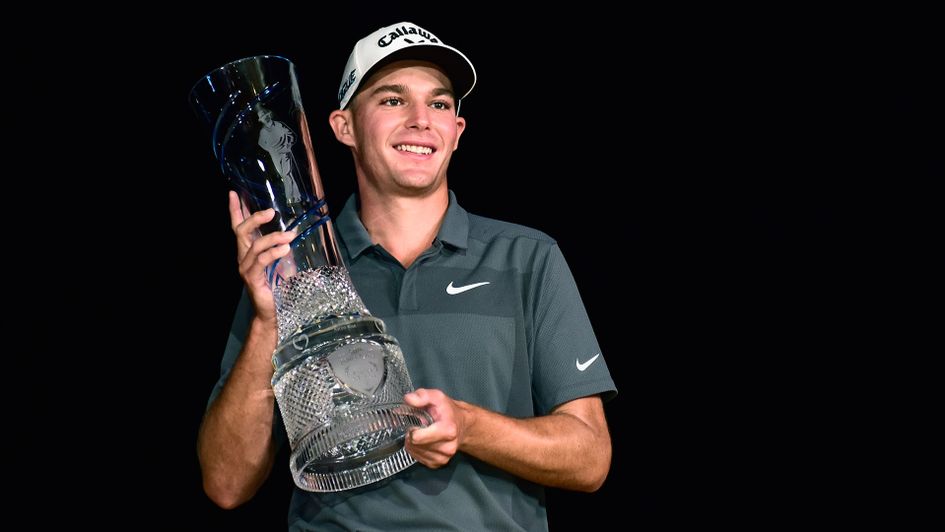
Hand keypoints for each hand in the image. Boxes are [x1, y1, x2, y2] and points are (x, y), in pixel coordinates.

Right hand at [228, 191, 295, 322]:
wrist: (272, 312)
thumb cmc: (278, 286)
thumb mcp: (281, 260)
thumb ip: (281, 245)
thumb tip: (293, 229)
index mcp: (248, 251)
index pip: (238, 227)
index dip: (236, 210)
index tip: (234, 193)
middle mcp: (243, 257)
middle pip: (242, 232)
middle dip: (254, 218)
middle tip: (271, 212)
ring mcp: (246, 268)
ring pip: (254, 245)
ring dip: (273, 237)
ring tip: (290, 235)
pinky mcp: (252, 278)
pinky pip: (262, 260)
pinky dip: (274, 252)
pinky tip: (285, 249)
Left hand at [403, 388, 467, 468]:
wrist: (463, 425)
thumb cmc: (448, 411)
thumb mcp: (437, 396)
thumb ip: (422, 396)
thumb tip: (409, 399)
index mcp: (447, 430)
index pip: (418, 438)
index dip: (412, 429)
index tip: (416, 423)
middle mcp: (447, 447)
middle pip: (415, 445)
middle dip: (412, 435)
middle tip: (420, 427)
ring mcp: (443, 457)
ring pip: (415, 452)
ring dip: (414, 443)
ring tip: (423, 433)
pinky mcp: (439, 464)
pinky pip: (418, 459)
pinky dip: (417, 450)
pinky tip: (423, 442)